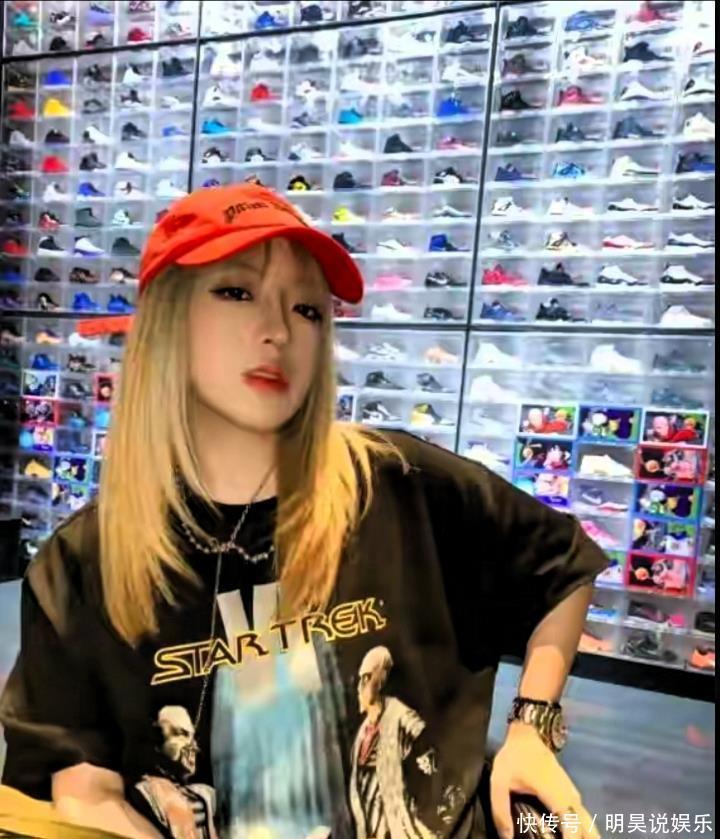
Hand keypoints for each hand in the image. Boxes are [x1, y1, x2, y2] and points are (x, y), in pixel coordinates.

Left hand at [490, 722, 600, 838]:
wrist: (527, 735)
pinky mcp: (571, 794)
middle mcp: (570, 797)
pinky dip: (583, 829)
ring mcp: (573, 794)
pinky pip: (583, 817)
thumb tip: (507, 838)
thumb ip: (501, 811)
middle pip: (587, 828)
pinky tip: (578, 838)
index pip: (571, 826)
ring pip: (588, 823)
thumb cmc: (514, 758)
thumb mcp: (499, 783)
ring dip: (587, 835)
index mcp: (555, 795)